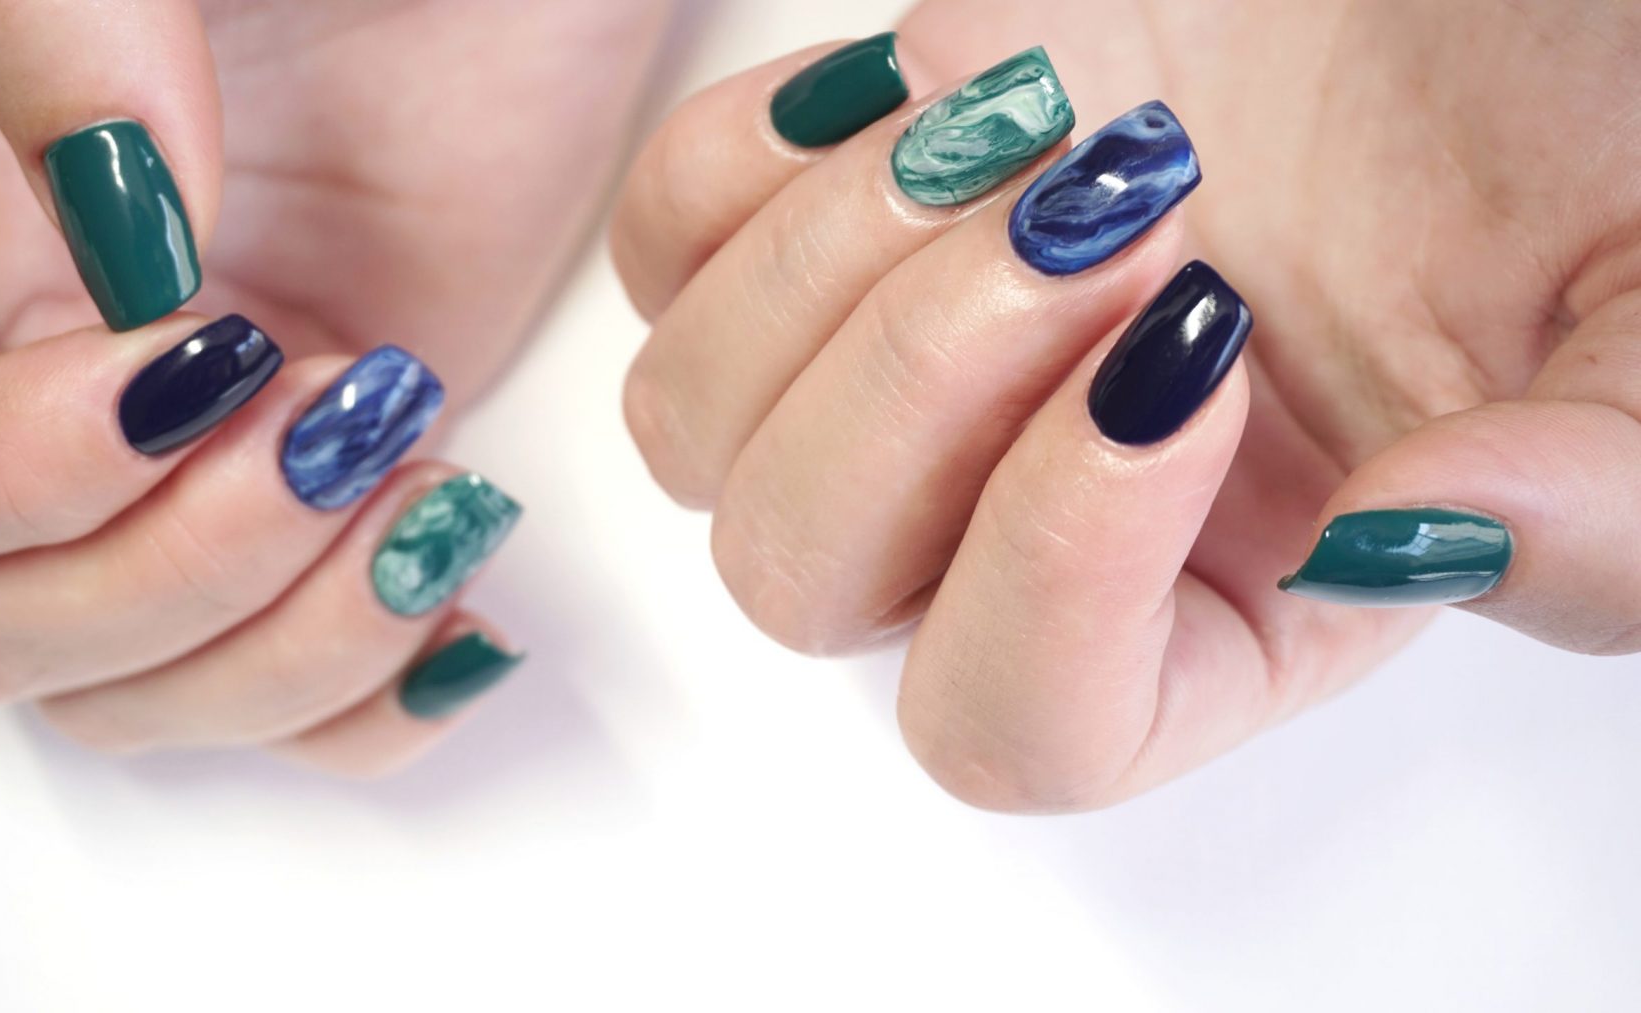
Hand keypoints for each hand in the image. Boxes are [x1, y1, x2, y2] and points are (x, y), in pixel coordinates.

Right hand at [0, 0, 668, 773]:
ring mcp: (174, 460)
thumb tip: (129, 258)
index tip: (175, 377)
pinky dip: (374, 692)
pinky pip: (295, 684)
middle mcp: (11, 376)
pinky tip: (455, 613)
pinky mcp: (323, 499)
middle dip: (170, 567)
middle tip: (324, 423)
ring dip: (286, 637)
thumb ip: (60, 42)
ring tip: (418, 474)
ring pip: (136, 688)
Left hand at [611, 0, 1640, 810]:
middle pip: (806, 586)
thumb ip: (1605, 497)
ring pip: (697, 439)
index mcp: (1213, 608)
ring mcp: (906, 379)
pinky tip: (914, 98)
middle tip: (1115, 201)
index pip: (1022, 727)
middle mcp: (1025, 521)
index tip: (1198, 345)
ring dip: (829, 269)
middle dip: (924, 382)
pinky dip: (747, 172)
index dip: (1059, 567)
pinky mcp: (825, 233)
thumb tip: (1397, 542)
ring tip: (1023, 122)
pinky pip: (662, 256)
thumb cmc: (1547, 126)